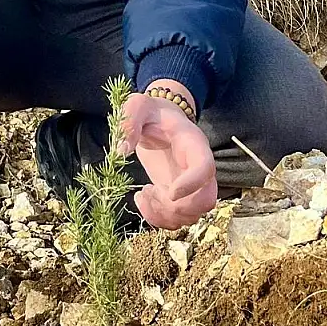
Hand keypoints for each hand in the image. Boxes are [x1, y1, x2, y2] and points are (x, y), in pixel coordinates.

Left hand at [118, 85, 216, 228]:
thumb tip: (120, 151)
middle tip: (149, 191)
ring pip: (193, 215)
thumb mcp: (138, 106)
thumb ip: (129, 121)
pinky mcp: (180, 196)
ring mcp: (192, 185)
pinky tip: (143, 199)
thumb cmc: (150, 112)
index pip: (205, 167)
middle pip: (205, 200)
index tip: (169, 192)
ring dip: (166, 215)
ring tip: (143, 194)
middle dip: (175, 206)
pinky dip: (160, 219)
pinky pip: (179, 219)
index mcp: (193, 143)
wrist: (159, 119)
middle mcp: (199, 168)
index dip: (193, 184)